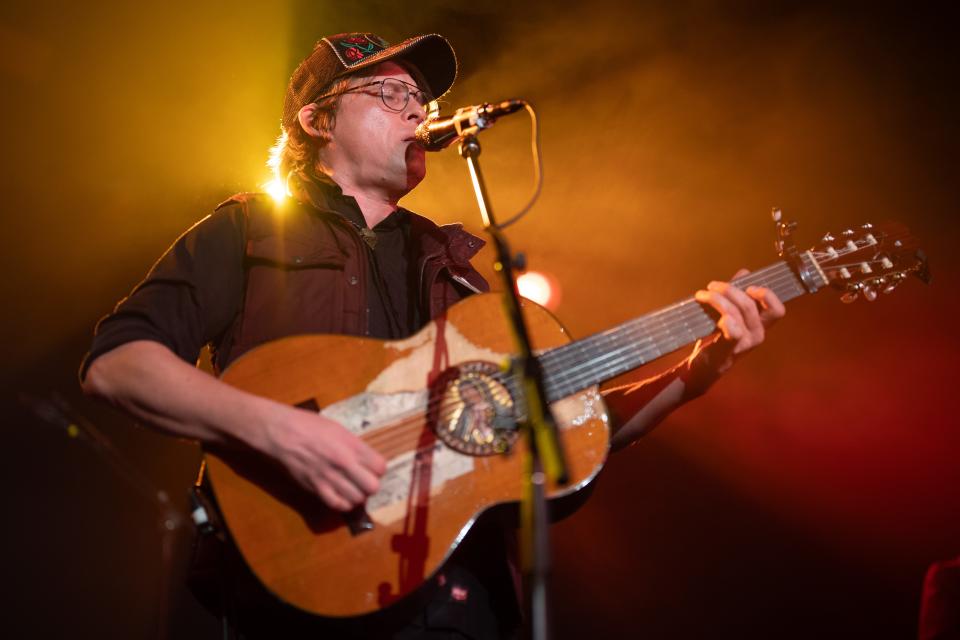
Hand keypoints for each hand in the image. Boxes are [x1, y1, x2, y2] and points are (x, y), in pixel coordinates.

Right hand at [263, 406, 386, 511]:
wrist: (283, 433)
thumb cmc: (310, 426)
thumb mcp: (339, 430)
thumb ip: (354, 446)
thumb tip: (366, 460)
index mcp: (351, 445)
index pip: (380, 467)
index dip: (378, 469)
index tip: (372, 468)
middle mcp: (344, 463)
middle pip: (372, 487)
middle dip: (370, 485)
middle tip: (363, 480)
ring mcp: (330, 477)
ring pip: (357, 499)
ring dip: (357, 495)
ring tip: (352, 488)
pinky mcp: (316, 488)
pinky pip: (337, 505)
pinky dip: (342, 503)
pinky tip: (340, 496)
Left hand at [685, 268, 785, 394]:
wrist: (705, 366)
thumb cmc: (719, 337)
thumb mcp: (730, 313)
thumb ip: (738, 294)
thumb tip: (745, 272)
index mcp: (761, 325)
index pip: (777, 309)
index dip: (767, 295)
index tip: (749, 286)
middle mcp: (758, 334)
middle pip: (750, 305)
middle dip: (729, 290)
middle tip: (712, 285)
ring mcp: (746, 343)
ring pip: (736, 313)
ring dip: (716, 299)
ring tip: (702, 295)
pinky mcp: (731, 349)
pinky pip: (733, 331)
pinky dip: (725, 319)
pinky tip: (712, 312)